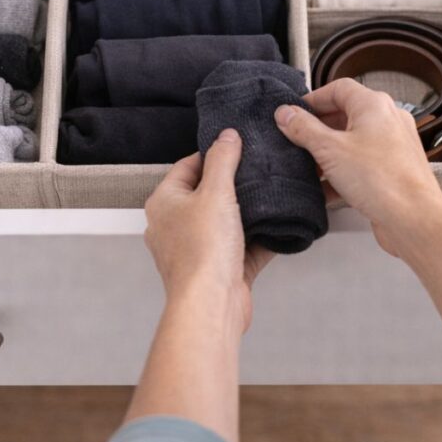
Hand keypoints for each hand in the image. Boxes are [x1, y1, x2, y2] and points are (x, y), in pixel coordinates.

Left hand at [144, 129, 274, 332]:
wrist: (211, 305)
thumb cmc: (202, 252)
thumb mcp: (216, 192)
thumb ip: (222, 160)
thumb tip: (226, 136)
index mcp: (164, 203)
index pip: (186, 167)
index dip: (212, 155)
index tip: (235, 148)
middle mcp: (174, 226)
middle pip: (206, 195)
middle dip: (233, 185)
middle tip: (255, 172)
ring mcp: (195, 249)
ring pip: (225, 223)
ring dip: (247, 214)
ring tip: (269, 197)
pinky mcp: (217, 270)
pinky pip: (240, 248)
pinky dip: (257, 240)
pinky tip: (276, 229)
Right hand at [274, 78, 441, 255]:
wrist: (414, 219)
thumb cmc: (380, 179)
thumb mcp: (329, 149)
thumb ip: (303, 128)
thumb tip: (285, 113)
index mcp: (374, 105)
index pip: (338, 89)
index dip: (313, 99)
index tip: (293, 113)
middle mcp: (387, 121)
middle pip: (345, 115)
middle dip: (318, 129)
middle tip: (296, 141)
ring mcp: (393, 146)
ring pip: (353, 142)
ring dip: (328, 154)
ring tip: (308, 168)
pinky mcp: (393, 170)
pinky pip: (362, 164)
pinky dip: (343, 172)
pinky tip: (325, 190)